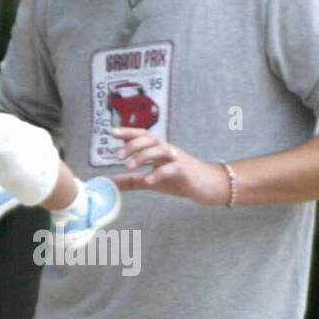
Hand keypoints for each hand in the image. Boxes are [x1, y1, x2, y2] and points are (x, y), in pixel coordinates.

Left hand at [110, 127, 230, 203]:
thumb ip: (132, 180)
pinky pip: (171, 168)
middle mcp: (168, 150)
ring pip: (160, 149)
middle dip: (132, 145)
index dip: (128, 132)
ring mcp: (177, 159)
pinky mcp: (185, 171)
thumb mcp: (152, 181)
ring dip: (143, 155)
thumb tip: (110, 182)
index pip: (143, 136)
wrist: (208, 186)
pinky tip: (148, 180)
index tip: (111, 132)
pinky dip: (158, 173)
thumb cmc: (180, 180)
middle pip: (150, 139)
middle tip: (117, 156)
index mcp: (159, 150)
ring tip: (129, 166)